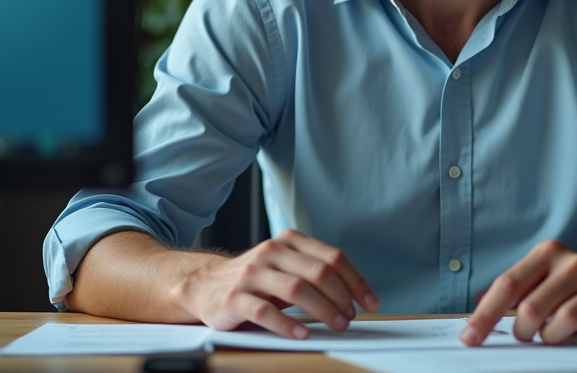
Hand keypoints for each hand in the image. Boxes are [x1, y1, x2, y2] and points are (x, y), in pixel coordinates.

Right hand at [169, 229, 379, 337]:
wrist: (205, 284)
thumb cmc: (256, 280)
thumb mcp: (286, 267)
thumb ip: (314, 273)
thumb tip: (354, 296)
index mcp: (289, 242)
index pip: (332, 257)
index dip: (356, 281)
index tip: (370, 302)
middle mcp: (271, 253)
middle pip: (318, 272)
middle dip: (341, 297)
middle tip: (351, 316)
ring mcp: (252, 274)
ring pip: (296, 289)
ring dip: (322, 309)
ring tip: (337, 324)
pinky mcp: (234, 298)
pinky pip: (265, 312)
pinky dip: (287, 324)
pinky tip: (302, 334)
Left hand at [461, 239, 576, 345]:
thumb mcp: (547, 276)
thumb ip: (517, 287)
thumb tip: (480, 303)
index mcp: (549, 253)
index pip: (508, 285)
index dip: (485, 315)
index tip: (470, 338)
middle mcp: (574, 264)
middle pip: (531, 309)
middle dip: (523, 332)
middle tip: (528, 335)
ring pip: (560, 323)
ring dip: (551, 338)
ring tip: (556, 334)